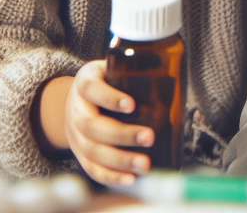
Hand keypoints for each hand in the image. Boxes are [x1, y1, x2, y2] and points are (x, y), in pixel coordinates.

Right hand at [63, 61, 152, 186]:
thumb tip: (171, 74)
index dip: (109, 98)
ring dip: (119, 160)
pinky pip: (91, 168)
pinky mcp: (79, 153)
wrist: (76, 100)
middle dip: (122, 134)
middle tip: (149, 137)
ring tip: (145, 164)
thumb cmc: (105, 81)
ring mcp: (74, 134)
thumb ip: (134, 70)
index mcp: (84, 83)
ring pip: (92, 151)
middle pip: (92, 125)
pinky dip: (110, 176)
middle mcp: (76, 109)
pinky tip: (130, 178)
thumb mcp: (112, 68)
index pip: (92, 88)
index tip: (131, 105)